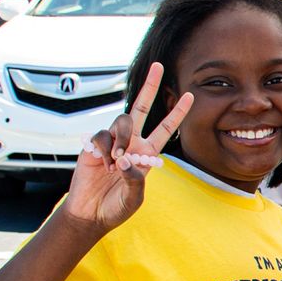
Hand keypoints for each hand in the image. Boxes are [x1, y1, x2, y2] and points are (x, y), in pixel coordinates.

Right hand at [64, 62, 192, 233]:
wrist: (91, 214)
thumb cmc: (116, 207)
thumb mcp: (135, 198)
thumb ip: (136, 180)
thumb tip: (127, 160)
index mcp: (148, 154)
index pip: (166, 128)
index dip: (178, 113)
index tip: (190, 96)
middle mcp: (132, 143)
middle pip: (142, 108)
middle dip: (151, 87)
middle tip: (158, 66)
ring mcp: (112, 142)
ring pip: (122, 121)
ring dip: (121, 139)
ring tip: (115, 163)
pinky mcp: (94, 145)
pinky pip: (101, 135)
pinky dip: (103, 149)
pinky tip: (102, 165)